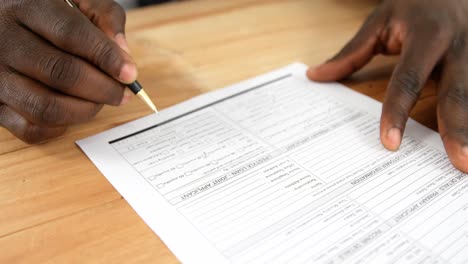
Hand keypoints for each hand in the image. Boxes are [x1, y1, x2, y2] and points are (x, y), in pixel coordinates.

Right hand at [0, 0, 135, 142]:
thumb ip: (105, 18)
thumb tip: (123, 56)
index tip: (130, 74)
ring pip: (46, 107)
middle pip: (61, 74)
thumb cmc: (51, 11)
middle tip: (123, 93)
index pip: (70, 34)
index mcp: (26, 6)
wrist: (8, 20)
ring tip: (100, 101)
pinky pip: (29, 129)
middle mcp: (4, 41)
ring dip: (85, 110)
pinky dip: (59, 128)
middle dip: (103, 89)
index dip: (106, 57)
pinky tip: (73, 112)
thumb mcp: (79, 0)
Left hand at [307, 0, 467, 171]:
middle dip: (457, 130)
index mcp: (427, 36)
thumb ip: (353, 52)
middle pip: (457, 93)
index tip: (390, 143)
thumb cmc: (415, 4)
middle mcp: (458, 46)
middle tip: (460, 164)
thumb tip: (316, 75)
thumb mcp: (380, 20)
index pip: (408, 80)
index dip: (398, 113)